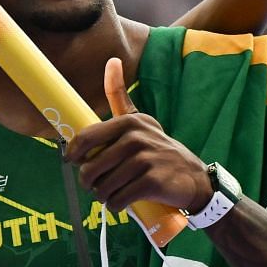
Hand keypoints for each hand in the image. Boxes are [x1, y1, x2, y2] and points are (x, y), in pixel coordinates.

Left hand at [63, 58, 211, 213]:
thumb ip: (120, 96)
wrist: (193, 179)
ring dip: (103, 196)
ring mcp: (145, 159)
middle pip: (89, 169)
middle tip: (97, 184)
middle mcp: (136, 137)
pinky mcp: (152, 181)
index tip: (73, 162)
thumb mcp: (140, 122)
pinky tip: (123, 201)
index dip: (72, 155)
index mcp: (128, 122)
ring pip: (102, 187)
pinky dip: (116, 205)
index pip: (84, 139)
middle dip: (89, 182)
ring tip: (113, 192)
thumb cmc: (157, 151)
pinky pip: (117, 200)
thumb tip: (112, 60)